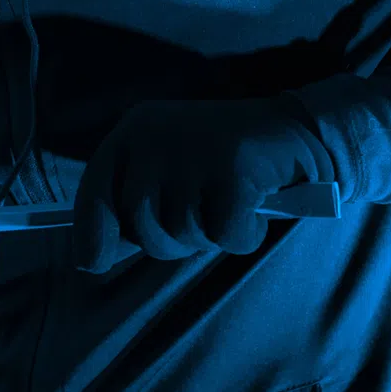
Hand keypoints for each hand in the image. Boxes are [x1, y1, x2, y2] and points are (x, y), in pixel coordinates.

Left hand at [71, 96, 333, 274]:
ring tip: (228, 206)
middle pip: (140, 222)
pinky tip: (256, 208)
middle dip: (169, 239)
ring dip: (209, 236)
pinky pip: (224, 235)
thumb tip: (93, 257)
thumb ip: (133, 204)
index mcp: (133, 131)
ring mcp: (193, 148)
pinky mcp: (234, 166)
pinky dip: (243, 235)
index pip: (96, 187)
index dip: (92, 231)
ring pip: (182, 232)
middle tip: (201, 219)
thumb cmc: (223, 164)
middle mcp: (155, 134)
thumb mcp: (168, 172)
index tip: (92, 263)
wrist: (298, 128)